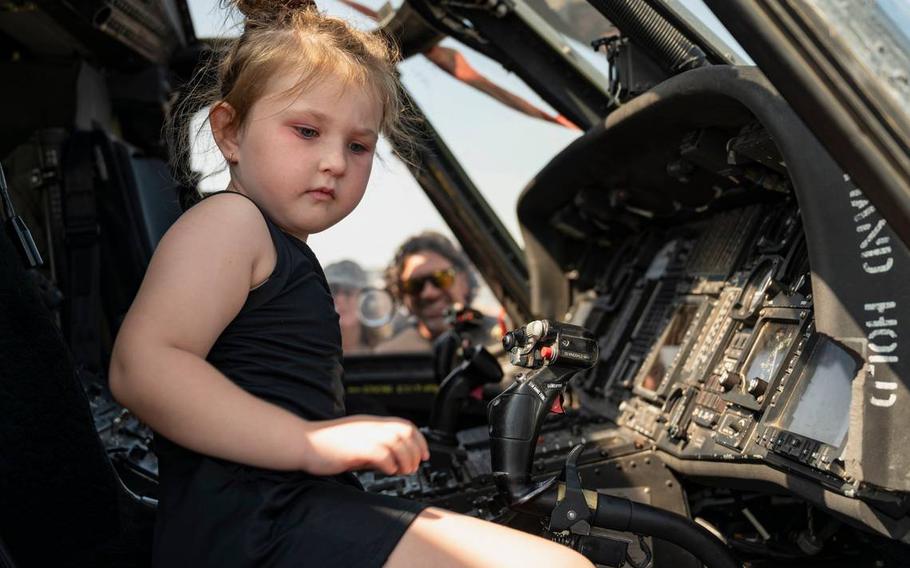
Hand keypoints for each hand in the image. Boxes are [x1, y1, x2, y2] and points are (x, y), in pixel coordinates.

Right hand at [299, 415, 429, 475]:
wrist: (302, 442)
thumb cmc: (325, 446)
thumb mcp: (356, 445)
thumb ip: (374, 450)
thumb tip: (393, 463)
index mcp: (370, 424)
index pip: (404, 425)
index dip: (419, 440)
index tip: (424, 455)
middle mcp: (369, 426)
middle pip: (405, 431)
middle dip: (416, 450)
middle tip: (413, 467)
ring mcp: (362, 435)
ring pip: (396, 441)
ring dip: (405, 458)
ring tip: (403, 471)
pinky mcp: (354, 447)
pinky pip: (380, 452)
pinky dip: (389, 463)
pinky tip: (388, 471)